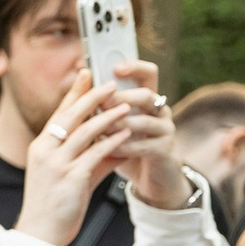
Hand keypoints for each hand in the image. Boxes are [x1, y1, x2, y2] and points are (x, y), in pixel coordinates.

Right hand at [17, 73, 134, 245]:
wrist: (41, 233)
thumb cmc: (55, 204)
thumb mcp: (70, 175)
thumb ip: (92, 158)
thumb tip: (116, 145)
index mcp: (41, 147)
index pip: (59, 113)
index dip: (74, 92)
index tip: (87, 73)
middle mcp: (45, 151)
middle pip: (70, 116)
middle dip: (92, 96)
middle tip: (111, 83)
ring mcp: (56, 164)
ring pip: (85, 131)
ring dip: (108, 116)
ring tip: (126, 105)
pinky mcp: (71, 178)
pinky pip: (96, 154)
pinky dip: (112, 142)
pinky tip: (126, 134)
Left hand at [95, 59, 186, 208]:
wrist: (149, 178)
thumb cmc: (125, 146)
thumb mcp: (111, 125)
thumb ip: (101, 107)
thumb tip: (78, 84)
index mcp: (146, 99)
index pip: (147, 73)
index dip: (134, 67)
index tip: (115, 68)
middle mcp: (159, 110)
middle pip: (147, 94)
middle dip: (123, 98)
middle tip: (103, 103)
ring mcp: (165, 129)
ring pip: (146, 120)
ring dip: (122, 124)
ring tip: (102, 129)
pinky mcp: (166, 150)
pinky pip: (147, 145)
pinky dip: (127, 147)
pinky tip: (111, 149)